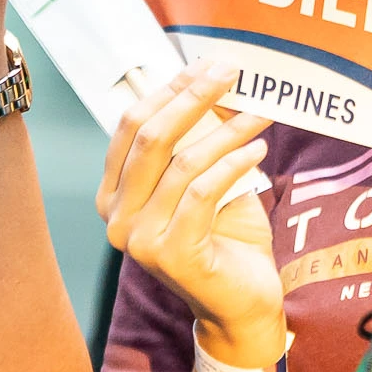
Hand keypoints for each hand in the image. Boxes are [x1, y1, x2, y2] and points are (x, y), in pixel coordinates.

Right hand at [96, 62, 283, 366]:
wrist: (241, 306)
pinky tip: (257, 150)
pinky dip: (232, 164)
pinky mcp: (171, 254)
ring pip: (180, 163)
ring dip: (224, 130)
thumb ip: (194, 143)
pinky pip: (201, 192)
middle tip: (228, 72)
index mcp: (114, 195)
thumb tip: (209, 82)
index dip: (167, 91)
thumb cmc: (225, 240)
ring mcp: (139, 239)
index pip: (130, 128)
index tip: (204, 65)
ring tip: (257, 114)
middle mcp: (116, 217)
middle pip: (149, 138)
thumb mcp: (203, 182)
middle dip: (191, 97)